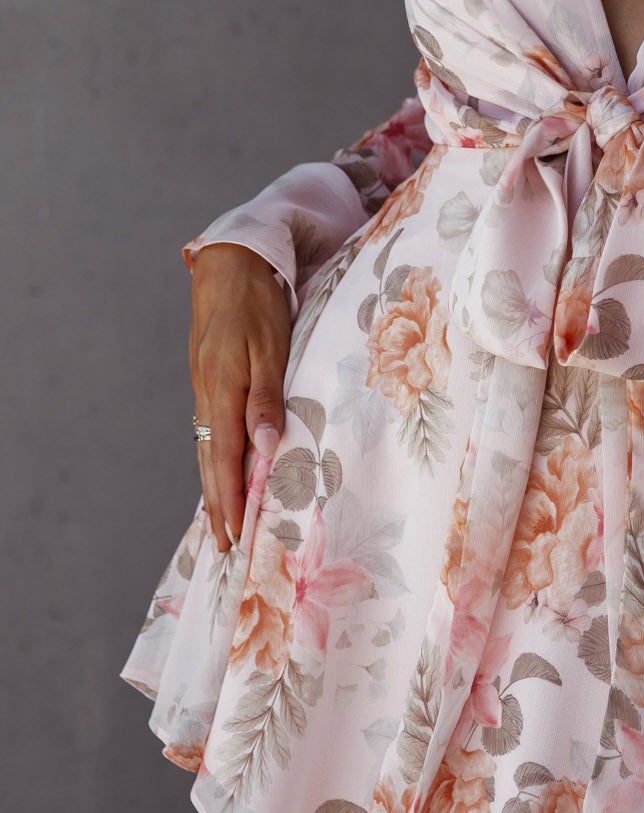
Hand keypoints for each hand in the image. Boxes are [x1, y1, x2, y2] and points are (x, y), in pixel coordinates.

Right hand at [188, 243, 290, 552]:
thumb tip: (267, 449)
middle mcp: (208, 395)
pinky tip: (221, 471)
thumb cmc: (256, 303)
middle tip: (224, 547)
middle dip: (218, 506)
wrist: (230, 265)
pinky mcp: (209, 381)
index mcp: (222, 390)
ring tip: (220, 522)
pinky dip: (214, 460)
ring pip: (207, 449)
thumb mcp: (269, 348)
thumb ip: (267, 399)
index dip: (231, 500)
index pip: (225, 459)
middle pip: (210, 462)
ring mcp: (205, 389)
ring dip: (214, 487)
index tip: (235, 536)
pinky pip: (210, 432)